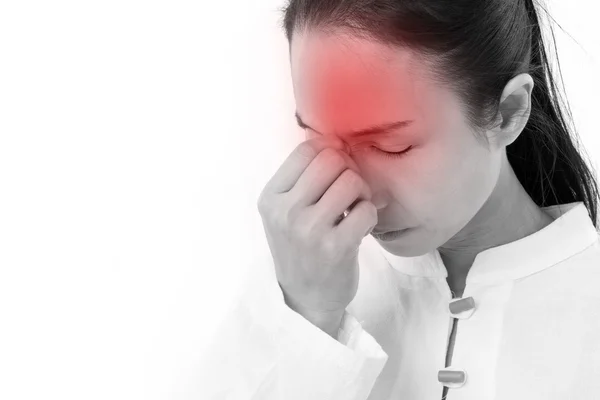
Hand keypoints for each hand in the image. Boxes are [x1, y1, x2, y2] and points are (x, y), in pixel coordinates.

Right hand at [257, 136, 377, 326]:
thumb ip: (304, 179)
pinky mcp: (335, 248)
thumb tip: (338, 141)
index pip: (307, 150)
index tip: (336, 172)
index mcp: (270, 197)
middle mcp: (285, 212)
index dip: (330, 153)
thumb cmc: (300, 247)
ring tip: (353, 211)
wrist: (304, 298)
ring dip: (361, 194)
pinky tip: (359, 228)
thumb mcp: (286, 212)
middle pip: (332, 160)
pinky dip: (369, 216)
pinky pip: (366, 209)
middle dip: (348, 172)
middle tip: (348, 193)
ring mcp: (309, 230)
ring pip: (352, 182)